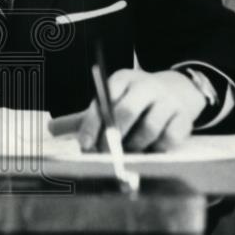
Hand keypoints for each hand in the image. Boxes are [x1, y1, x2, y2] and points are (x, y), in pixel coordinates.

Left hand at [74, 68, 205, 152]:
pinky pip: (169, 138)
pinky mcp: (183, 116)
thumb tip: (50, 129)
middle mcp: (145, 85)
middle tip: (105, 154)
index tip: (84, 146)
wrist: (177, 90)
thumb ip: (84, 117)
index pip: (104, 100)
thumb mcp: (110, 101)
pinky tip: (151, 149)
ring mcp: (166, 100)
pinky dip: (157, 149)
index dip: (92, 125)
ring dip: (135, 146)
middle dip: (112, 138)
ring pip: (148, 128)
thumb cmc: (135, 101)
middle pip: (126, 112)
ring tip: (129, 152)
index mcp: (122, 79)